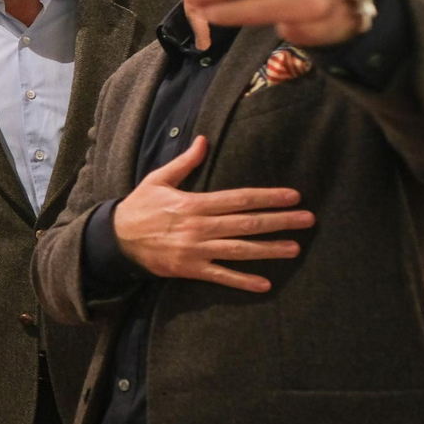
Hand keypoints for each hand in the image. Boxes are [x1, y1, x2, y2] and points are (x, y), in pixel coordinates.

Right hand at [113, 136, 314, 292]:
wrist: (115, 239)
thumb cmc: (139, 207)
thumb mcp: (159, 180)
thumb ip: (185, 162)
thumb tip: (204, 140)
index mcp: (194, 203)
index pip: (239, 198)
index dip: (268, 197)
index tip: (293, 196)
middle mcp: (198, 226)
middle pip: (246, 223)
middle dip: (280, 221)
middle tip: (308, 220)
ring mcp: (195, 250)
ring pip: (239, 249)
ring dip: (269, 249)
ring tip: (295, 248)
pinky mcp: (189, 269)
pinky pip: (221, 276)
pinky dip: (243, 281)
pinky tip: (265, 284)